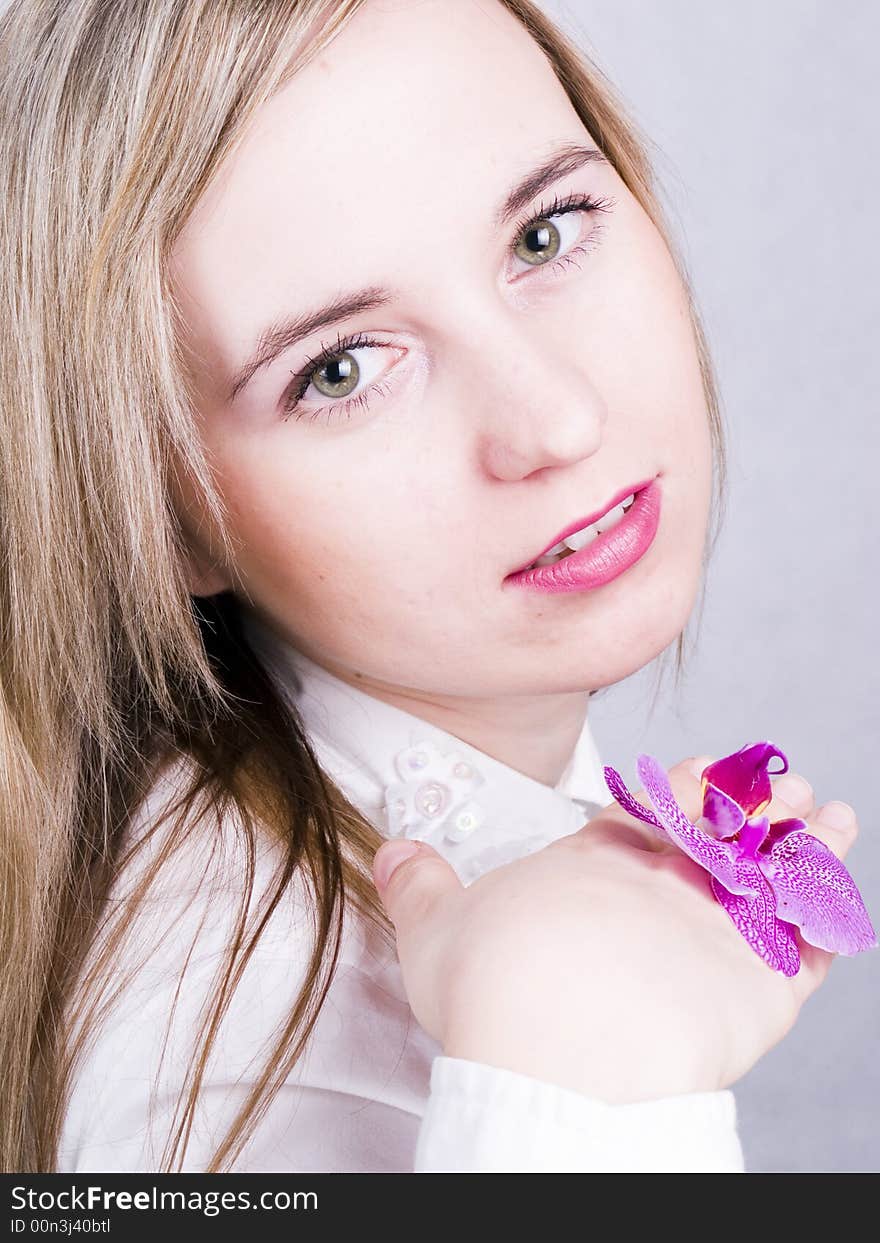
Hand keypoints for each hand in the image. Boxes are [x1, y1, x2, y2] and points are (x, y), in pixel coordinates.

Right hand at [371, 757, 857, 1103]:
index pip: (646, 815)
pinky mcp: (765, 984)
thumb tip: (393, 853)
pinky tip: (846, 892)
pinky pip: (814, 944)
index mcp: (597, 862)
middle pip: (719, 832)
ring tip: (829, 814)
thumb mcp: (437, 925)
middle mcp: (665, 884)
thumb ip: (419, 884)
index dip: (674, 792)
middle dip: (751, 803)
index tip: (699, 772)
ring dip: (807, 841)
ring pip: (776, 875)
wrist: (559, 1042)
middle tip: (780, 783)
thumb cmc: (495, 986)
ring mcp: (720, 927)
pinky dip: (835, 915)